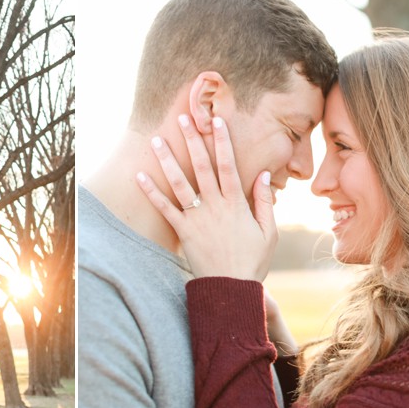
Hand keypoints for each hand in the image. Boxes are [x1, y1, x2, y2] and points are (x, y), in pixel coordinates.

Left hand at [136, 114, 276, 281]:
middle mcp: (215, 207)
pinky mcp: (183, 232)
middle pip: (202, 167)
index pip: (229, 165)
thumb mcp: (269, 232)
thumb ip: (265, 202)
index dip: (223, 142)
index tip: (217, 121)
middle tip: (183, 118)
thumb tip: (262, 175)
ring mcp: (197, 218)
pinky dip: (152, 193)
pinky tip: (139, 176)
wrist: (231, 290)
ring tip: (157, 140)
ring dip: (167, 160)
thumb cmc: (252, 262)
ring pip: (180, 183)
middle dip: (192, 140)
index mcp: (236, 204)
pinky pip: (165, 209)